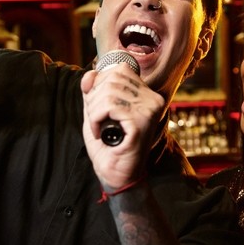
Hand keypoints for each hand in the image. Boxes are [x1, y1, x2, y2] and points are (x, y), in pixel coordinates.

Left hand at [80, 62, 164, 189]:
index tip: (97, 106)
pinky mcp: (141, 123)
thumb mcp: (96, 112)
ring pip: (109, 92)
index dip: (101, 83)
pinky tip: (101, 133)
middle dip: (95, 98)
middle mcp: (153, 99)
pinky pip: (110, 106)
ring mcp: (150, 110)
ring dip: (94, 110)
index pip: (121, 70)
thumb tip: (90, 73)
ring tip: (98, 127)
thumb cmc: (107, 145)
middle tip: (95, 119)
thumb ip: (93, 91)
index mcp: (147, 94)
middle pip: (113, 78)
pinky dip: (97, 119)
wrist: (116, 174)